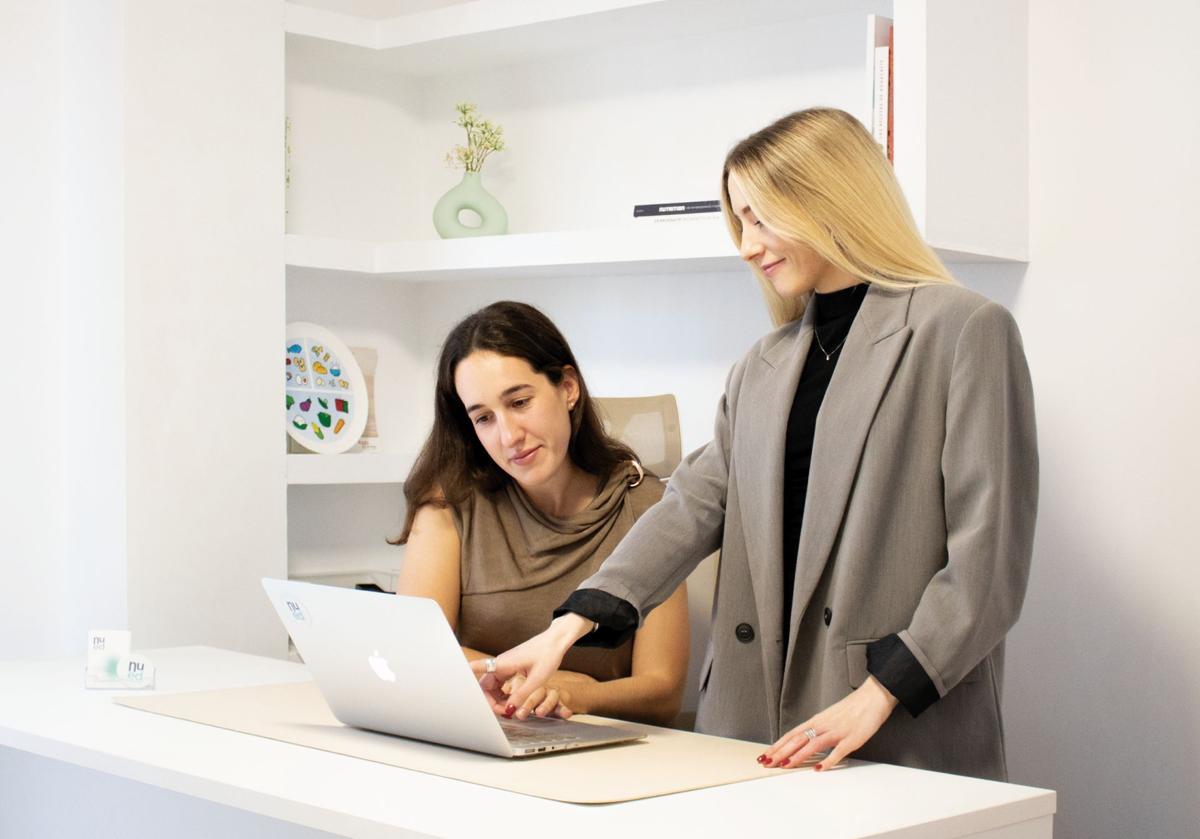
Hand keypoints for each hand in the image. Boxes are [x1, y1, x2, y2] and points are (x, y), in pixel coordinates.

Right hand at [469, 613, 592, 718]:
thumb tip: (508, 710)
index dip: (465, 678)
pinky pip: (500, 684)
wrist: (556, 641)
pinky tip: (512, 701)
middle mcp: (500, 664)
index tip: (461, 690)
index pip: (477, 668)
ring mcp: (504, 666)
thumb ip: (521, 695)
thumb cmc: (548, 654)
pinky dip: (503, 694)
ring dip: (496, 699)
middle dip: (490, 702)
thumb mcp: (537, 679)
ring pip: (491, 686)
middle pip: (484, 685)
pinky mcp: (510, 668)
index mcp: (503, 663)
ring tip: (509, 709)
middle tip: (504, 712)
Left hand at [759, 676, 898, 771]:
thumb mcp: (830, 717)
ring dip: (798, 755)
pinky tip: (818, 769)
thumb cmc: (852, 708)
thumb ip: (818, 729)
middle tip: (767, 762)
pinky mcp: (852, 739)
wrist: (873, 697)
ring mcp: (837, 732)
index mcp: (817, 720)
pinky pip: (838, 751)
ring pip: (813, 744)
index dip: (778, 745)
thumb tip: (805, 741)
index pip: (792, 734)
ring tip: (786, 765)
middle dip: (781, 752)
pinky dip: (827, 761)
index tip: (766, 754)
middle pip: (798, 739)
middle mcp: (823, 725)